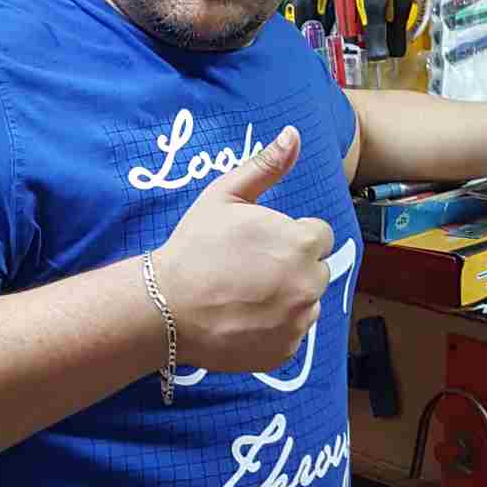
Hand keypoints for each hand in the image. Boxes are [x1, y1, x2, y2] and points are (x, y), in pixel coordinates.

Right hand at [153, 128, 333, 371]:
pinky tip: (244, 320)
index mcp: (300, 242)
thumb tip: (294, 134)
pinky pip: (292, 334)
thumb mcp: (226, 196)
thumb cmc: (195, 246)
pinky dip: (275, 329)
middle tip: (252, 271)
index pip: (320, 236)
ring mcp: (298, 321)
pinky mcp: (286, 351)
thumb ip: (266, 166)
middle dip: (293, 267)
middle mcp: (309, 283)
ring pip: (307, 303)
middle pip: (316, 270)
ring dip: (288, 299)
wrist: (166, 307)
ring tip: (246, 297)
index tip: (263, 244)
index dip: (292, 237)